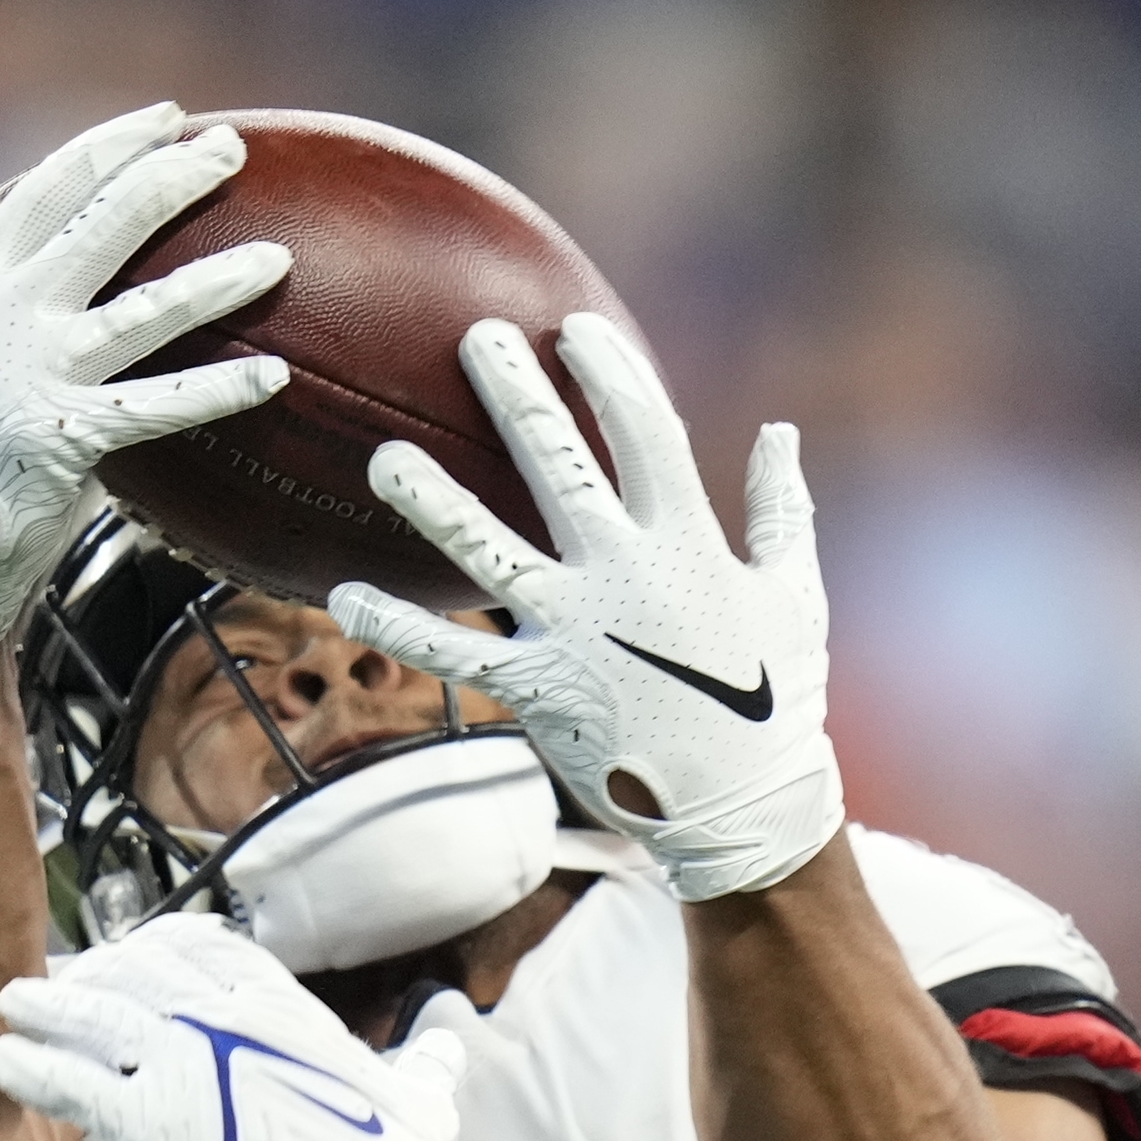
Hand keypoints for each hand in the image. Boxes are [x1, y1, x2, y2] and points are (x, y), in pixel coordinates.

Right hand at [0, 105, 288, 644]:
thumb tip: (31, 211)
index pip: (47, 188)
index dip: (108, 146)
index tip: (163, 119)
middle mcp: (2, 314)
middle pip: (99, 225)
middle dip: (169, 179)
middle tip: (230, 153)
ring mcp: (34, 373)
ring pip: (141, 312)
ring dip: (216, 282)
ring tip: (277, 259)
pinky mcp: (64, 436)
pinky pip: (159, 408)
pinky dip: (217, 391)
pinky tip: (272, 377)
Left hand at [0, 914, 473, 1140]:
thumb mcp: (421, 1096)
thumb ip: (423, 1061)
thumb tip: (446, 1037)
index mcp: (282, 1008)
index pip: (201, 950)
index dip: (154, 949)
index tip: (128, 956)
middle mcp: (225, 1018)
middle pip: (135, 974)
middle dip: (90, 976)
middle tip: (56, 984)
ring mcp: (182, 1063)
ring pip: (92, 1018)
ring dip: (45, 1009)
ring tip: (11, 1007)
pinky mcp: (148, 1122)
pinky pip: (70, 1082)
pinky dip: (31, 1069)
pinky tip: (4, 1064)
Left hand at [328, 314, 840, 901]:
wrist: (743, 810)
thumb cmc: (776, 700)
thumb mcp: (797, 596)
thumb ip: (782, 510)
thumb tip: (781, 434)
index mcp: (687, 541)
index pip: (643, 429)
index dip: (608, 372)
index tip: (573, 329)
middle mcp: (621, 572)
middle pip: (558, 459)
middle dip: (514, 390)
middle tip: (474, 338)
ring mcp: (572, 628)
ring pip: (484, 547)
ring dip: (429, 499)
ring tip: (383, 457)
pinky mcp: (536, 687)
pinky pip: (451, 652)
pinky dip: (396, 628)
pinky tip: (344, 597)